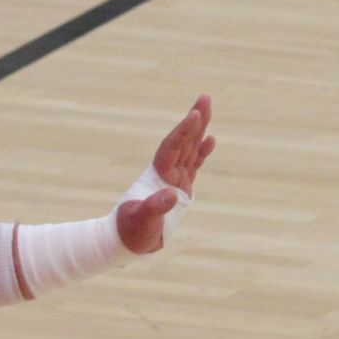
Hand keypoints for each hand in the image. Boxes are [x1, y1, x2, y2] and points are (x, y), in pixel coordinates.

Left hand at [116, 95, 215, 254]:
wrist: (127, 240)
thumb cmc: (131, 231)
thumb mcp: (142, 221)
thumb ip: (155, 207)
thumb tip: (173, 195)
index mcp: (157, 175)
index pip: (173, 148)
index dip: (184, 131)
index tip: (194, 114)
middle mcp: (166, 172)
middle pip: (183, 140)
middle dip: (194, 119)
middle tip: (205, 97)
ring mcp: (174, 178)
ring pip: (189, 147)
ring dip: (199, 129)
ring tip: (207, 108)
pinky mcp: (180, 187)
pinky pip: (193, 164)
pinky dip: (201, 152)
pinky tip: (210, 139)